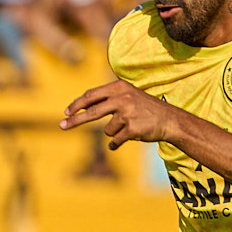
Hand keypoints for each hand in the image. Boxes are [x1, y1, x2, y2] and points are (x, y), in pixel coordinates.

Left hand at [60, 80, 180, 149]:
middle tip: (62, 126)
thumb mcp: (127, 95)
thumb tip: (80, 107)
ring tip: (129, 127)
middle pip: (92, 111)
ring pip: (107, 130)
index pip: (92, 95)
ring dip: (115, 132)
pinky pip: (115, 141)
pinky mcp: (132, 129)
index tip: (66, 112)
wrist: (169, 120)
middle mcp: (123, 98)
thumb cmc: (145, 108)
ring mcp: (128, 114)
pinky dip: (117, 143)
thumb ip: (106, 99)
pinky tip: (128, 138)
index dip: (77, 104)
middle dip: (75, 120)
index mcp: (119, 87)